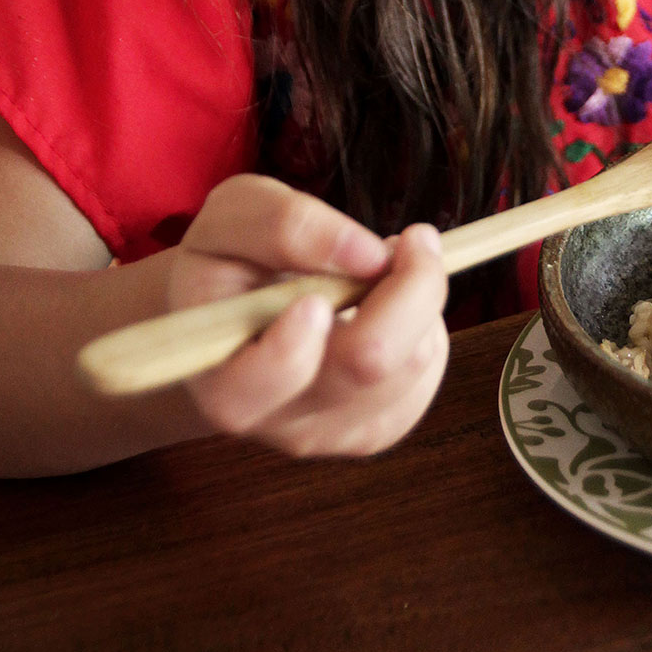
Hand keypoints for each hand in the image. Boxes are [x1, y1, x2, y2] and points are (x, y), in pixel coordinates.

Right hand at [167, 175, 448, 457]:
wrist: (232, 310)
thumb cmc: (229, 260)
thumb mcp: (231, 217)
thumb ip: (285, 225)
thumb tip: (368, 255)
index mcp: (223, 380)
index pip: (276, 377)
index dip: (304, 334)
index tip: (316, 293)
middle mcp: (276, 422)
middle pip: (369, 365)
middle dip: (409, 286)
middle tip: (411, 238)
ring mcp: (329, 434)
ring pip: (413, 364)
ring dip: (419, 301)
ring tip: (385, 267)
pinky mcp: (373, 432)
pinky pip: (428, 374)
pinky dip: (425, 326)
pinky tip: (388, 305)